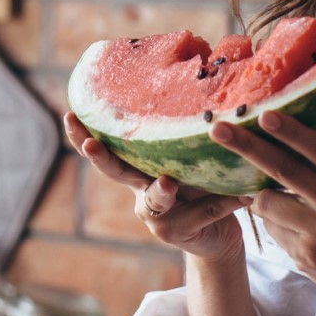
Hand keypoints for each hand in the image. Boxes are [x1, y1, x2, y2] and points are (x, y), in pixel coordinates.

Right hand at [63, 112, 251, 263]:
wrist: (219, 238)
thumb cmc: (204, 188)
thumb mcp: (193, 162)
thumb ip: (190, 139)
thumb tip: (207, 77)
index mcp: (140, 171)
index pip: (107, 148)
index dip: (82, 135)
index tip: (69, 115)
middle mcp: (140, 192)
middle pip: (116, 173)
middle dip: (100, 158)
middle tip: (90, 145)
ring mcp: (156, 217)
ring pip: (157, 198)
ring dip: (161, 190)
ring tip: (169, 182)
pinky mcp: (178, 233)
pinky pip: (204, 211)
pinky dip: (227, 202)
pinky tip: (246, 196)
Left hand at [205, 83, 315, 308]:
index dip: (292, 134)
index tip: (265, 114)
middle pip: (285, 172)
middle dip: (248, 148)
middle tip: (216, 128)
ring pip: (270, 202)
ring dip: (258, 189)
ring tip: (252, 176)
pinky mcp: (302, 254)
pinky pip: (271, 227)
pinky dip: (269, 215)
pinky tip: (279, 210)